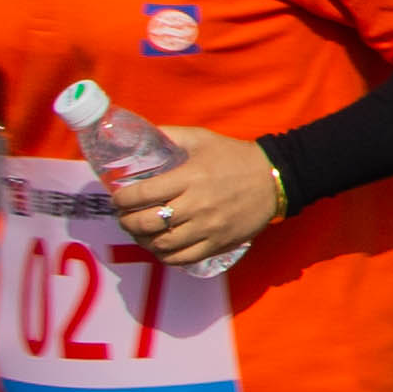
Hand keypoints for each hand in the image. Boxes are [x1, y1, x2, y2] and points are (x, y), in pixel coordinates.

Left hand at [121, 124, 282, 266]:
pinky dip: (164, 256)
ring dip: (142, 240)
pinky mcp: (217, 244)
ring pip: (161, 244)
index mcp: (189, 178)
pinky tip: (160, 247)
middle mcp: (195, 205)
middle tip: (124, 217)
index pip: (142, 194)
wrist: (274, 179)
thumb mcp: (202, 138)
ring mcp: (207, 228)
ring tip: (139, 233)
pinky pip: (182, 258)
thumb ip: (171, 136)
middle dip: (126, 221)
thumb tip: (143, 133)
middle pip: (146, 223)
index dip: (121, 199)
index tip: (118, 198)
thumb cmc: (235, 157)